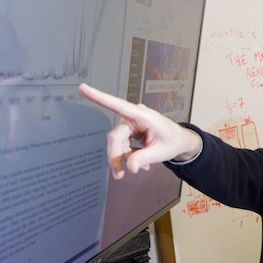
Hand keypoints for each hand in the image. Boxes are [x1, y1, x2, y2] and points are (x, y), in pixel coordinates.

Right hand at [77, 83, 201, 178]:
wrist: (180, 142)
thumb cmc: (173, 142)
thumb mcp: (161, 152)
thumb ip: (144, 158)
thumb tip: (130, 167)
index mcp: (143, 116)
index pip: (118, 105)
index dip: (99, 97)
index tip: (82, 87)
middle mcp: (134, 116)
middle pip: (115, 137)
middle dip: (116, 156)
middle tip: (119, 175)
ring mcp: (131, 123)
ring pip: (117, 143)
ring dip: (125, 158)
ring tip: (140, 168)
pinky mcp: (130, 130)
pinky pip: (122, 145)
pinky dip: (129, 156)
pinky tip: (140, 164)